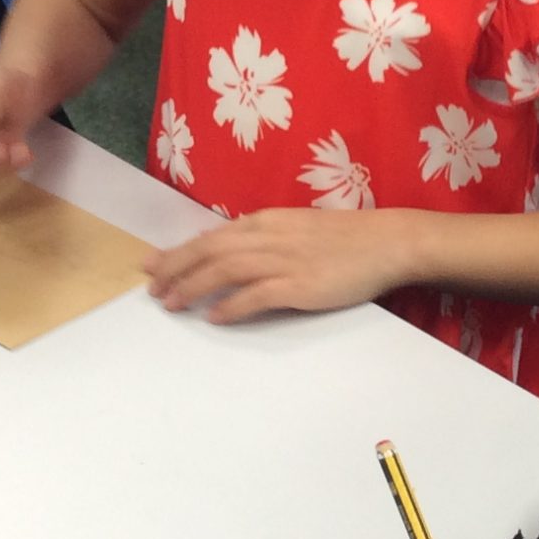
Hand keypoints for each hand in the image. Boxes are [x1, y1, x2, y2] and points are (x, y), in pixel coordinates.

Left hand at [145, 205, 419, 321]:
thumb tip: (230, 248)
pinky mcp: (300, 284)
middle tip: (151, 288)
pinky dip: (231, 305)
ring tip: (172, 303)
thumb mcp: (296, 228)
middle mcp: (268, 236)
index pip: (211, 237)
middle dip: (175, 269)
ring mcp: (283, 260)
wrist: (386, 242)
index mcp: (266, 221)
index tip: (153, 265)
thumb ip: (263, 238)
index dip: (179, 252)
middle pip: (208, 251)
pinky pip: (256, 295)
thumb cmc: (346, 238)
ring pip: (224, 270)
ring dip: (193, 287)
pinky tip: (214, 317)